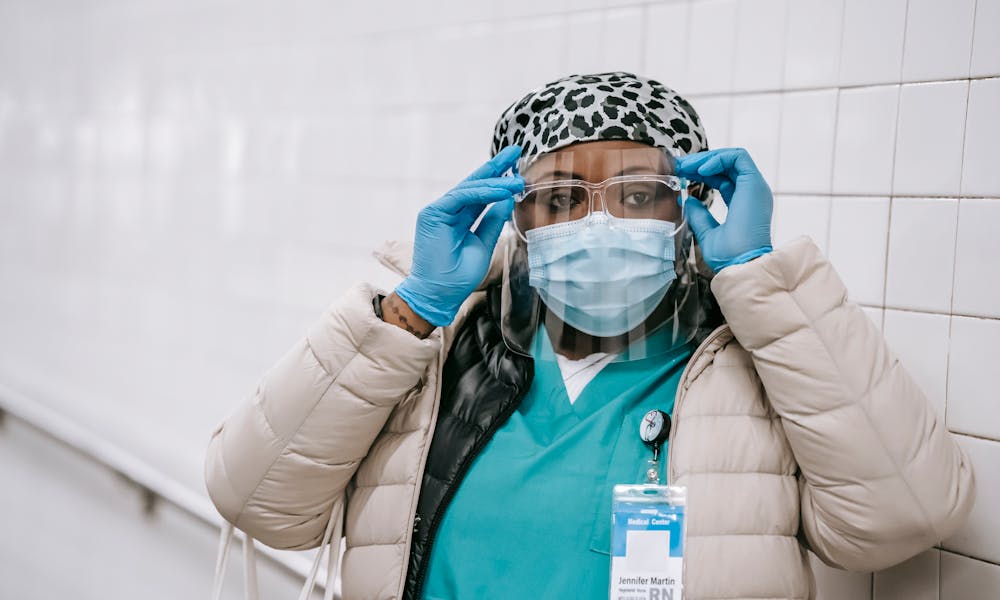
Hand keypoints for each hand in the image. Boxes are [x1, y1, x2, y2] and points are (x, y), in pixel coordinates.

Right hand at [394, 145, 523, 326]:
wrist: (440, 294)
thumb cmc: (458, 276)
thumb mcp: (483, 243)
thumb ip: (493, 220)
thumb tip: (508, 198)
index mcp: (459, 217)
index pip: (481, 193)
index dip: (499, 179)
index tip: (518, 167)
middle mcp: (448, 210)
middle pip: (475, 183)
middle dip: (496, 167)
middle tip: (516, 150)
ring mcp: (438, 210)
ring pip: (470, 188)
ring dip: (495, 181)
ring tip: (517, 178)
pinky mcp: (433, 213)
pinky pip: (462, 197)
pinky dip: (483, 192)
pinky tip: (502, 189)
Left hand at [675, 148, 772, 271]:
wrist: (741, 264)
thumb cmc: (729, 256)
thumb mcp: (707, 233)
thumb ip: (699, 216)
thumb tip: (688, 201)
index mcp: (742, 203)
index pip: (720, 179)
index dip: (699, 173)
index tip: (678, 174)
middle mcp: (750, 193)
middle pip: (725, 166)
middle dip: (699, 163)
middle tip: (677, 166)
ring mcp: (754, 187)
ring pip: (732, 158)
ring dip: (706, 159)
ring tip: (685, 167)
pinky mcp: (754, 183)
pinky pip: (738, 158)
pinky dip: (718, 159)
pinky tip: (699, 170)